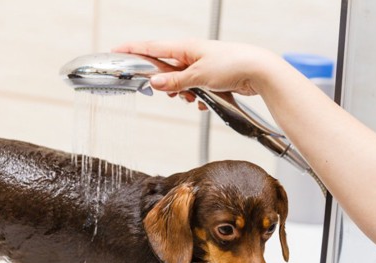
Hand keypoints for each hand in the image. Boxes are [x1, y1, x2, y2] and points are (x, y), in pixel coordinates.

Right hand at [112, 40, 278, 97]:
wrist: (259, 71)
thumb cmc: (233, 65)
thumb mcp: (198, 76)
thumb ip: (175, 81)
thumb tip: (153, 83)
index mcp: (184, 48)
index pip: (151, 47)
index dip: (132, 50)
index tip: (116, 51)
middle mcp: (191, 55)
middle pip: (165, 69)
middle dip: (165, 84)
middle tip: (171, 93)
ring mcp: (201, 66)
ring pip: (180, 82)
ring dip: (183, 93)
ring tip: (192, 97)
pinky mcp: (211, 78)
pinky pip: (195, 90)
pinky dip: (197, 97)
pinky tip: (204, 102)